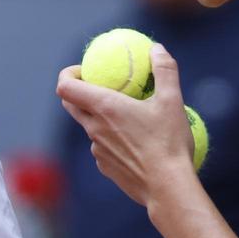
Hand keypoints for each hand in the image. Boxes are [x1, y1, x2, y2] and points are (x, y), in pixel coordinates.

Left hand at [56, 44, 197, 206]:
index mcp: (104, 108)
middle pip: (71, 105)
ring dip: (100, 117)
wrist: (168, 188)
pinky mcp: (106, 168)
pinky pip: (102, 147)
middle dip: (77, 91)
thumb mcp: (172, 100)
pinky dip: (112, 139)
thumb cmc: (168, 143)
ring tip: (127, 114)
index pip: (66, 86)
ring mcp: (97, 151)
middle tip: (98, 85)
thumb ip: (164, 70)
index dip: (68, 74)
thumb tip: (157, 49)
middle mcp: (94, 128)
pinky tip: (136, 142)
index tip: (83, 69)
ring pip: (90, 127)